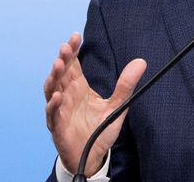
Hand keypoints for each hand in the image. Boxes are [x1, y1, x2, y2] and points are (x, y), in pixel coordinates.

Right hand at [44, 33, 146, 175]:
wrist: (93, 156)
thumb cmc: (100, 129)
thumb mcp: (117, 105)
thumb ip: (126, 85)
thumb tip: (141, 62)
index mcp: (78, 87)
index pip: (73, 65)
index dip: (73, 50)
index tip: (76, 36)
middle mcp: (67, 95)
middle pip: (61, 73)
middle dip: (62, 59)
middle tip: (66, 46)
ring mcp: (60, 110)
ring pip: (52, 90)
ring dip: (54, 77)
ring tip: (58, 64)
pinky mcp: (58, 127)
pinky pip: (52, 114)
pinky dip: (53, 105)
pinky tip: (58, 96)